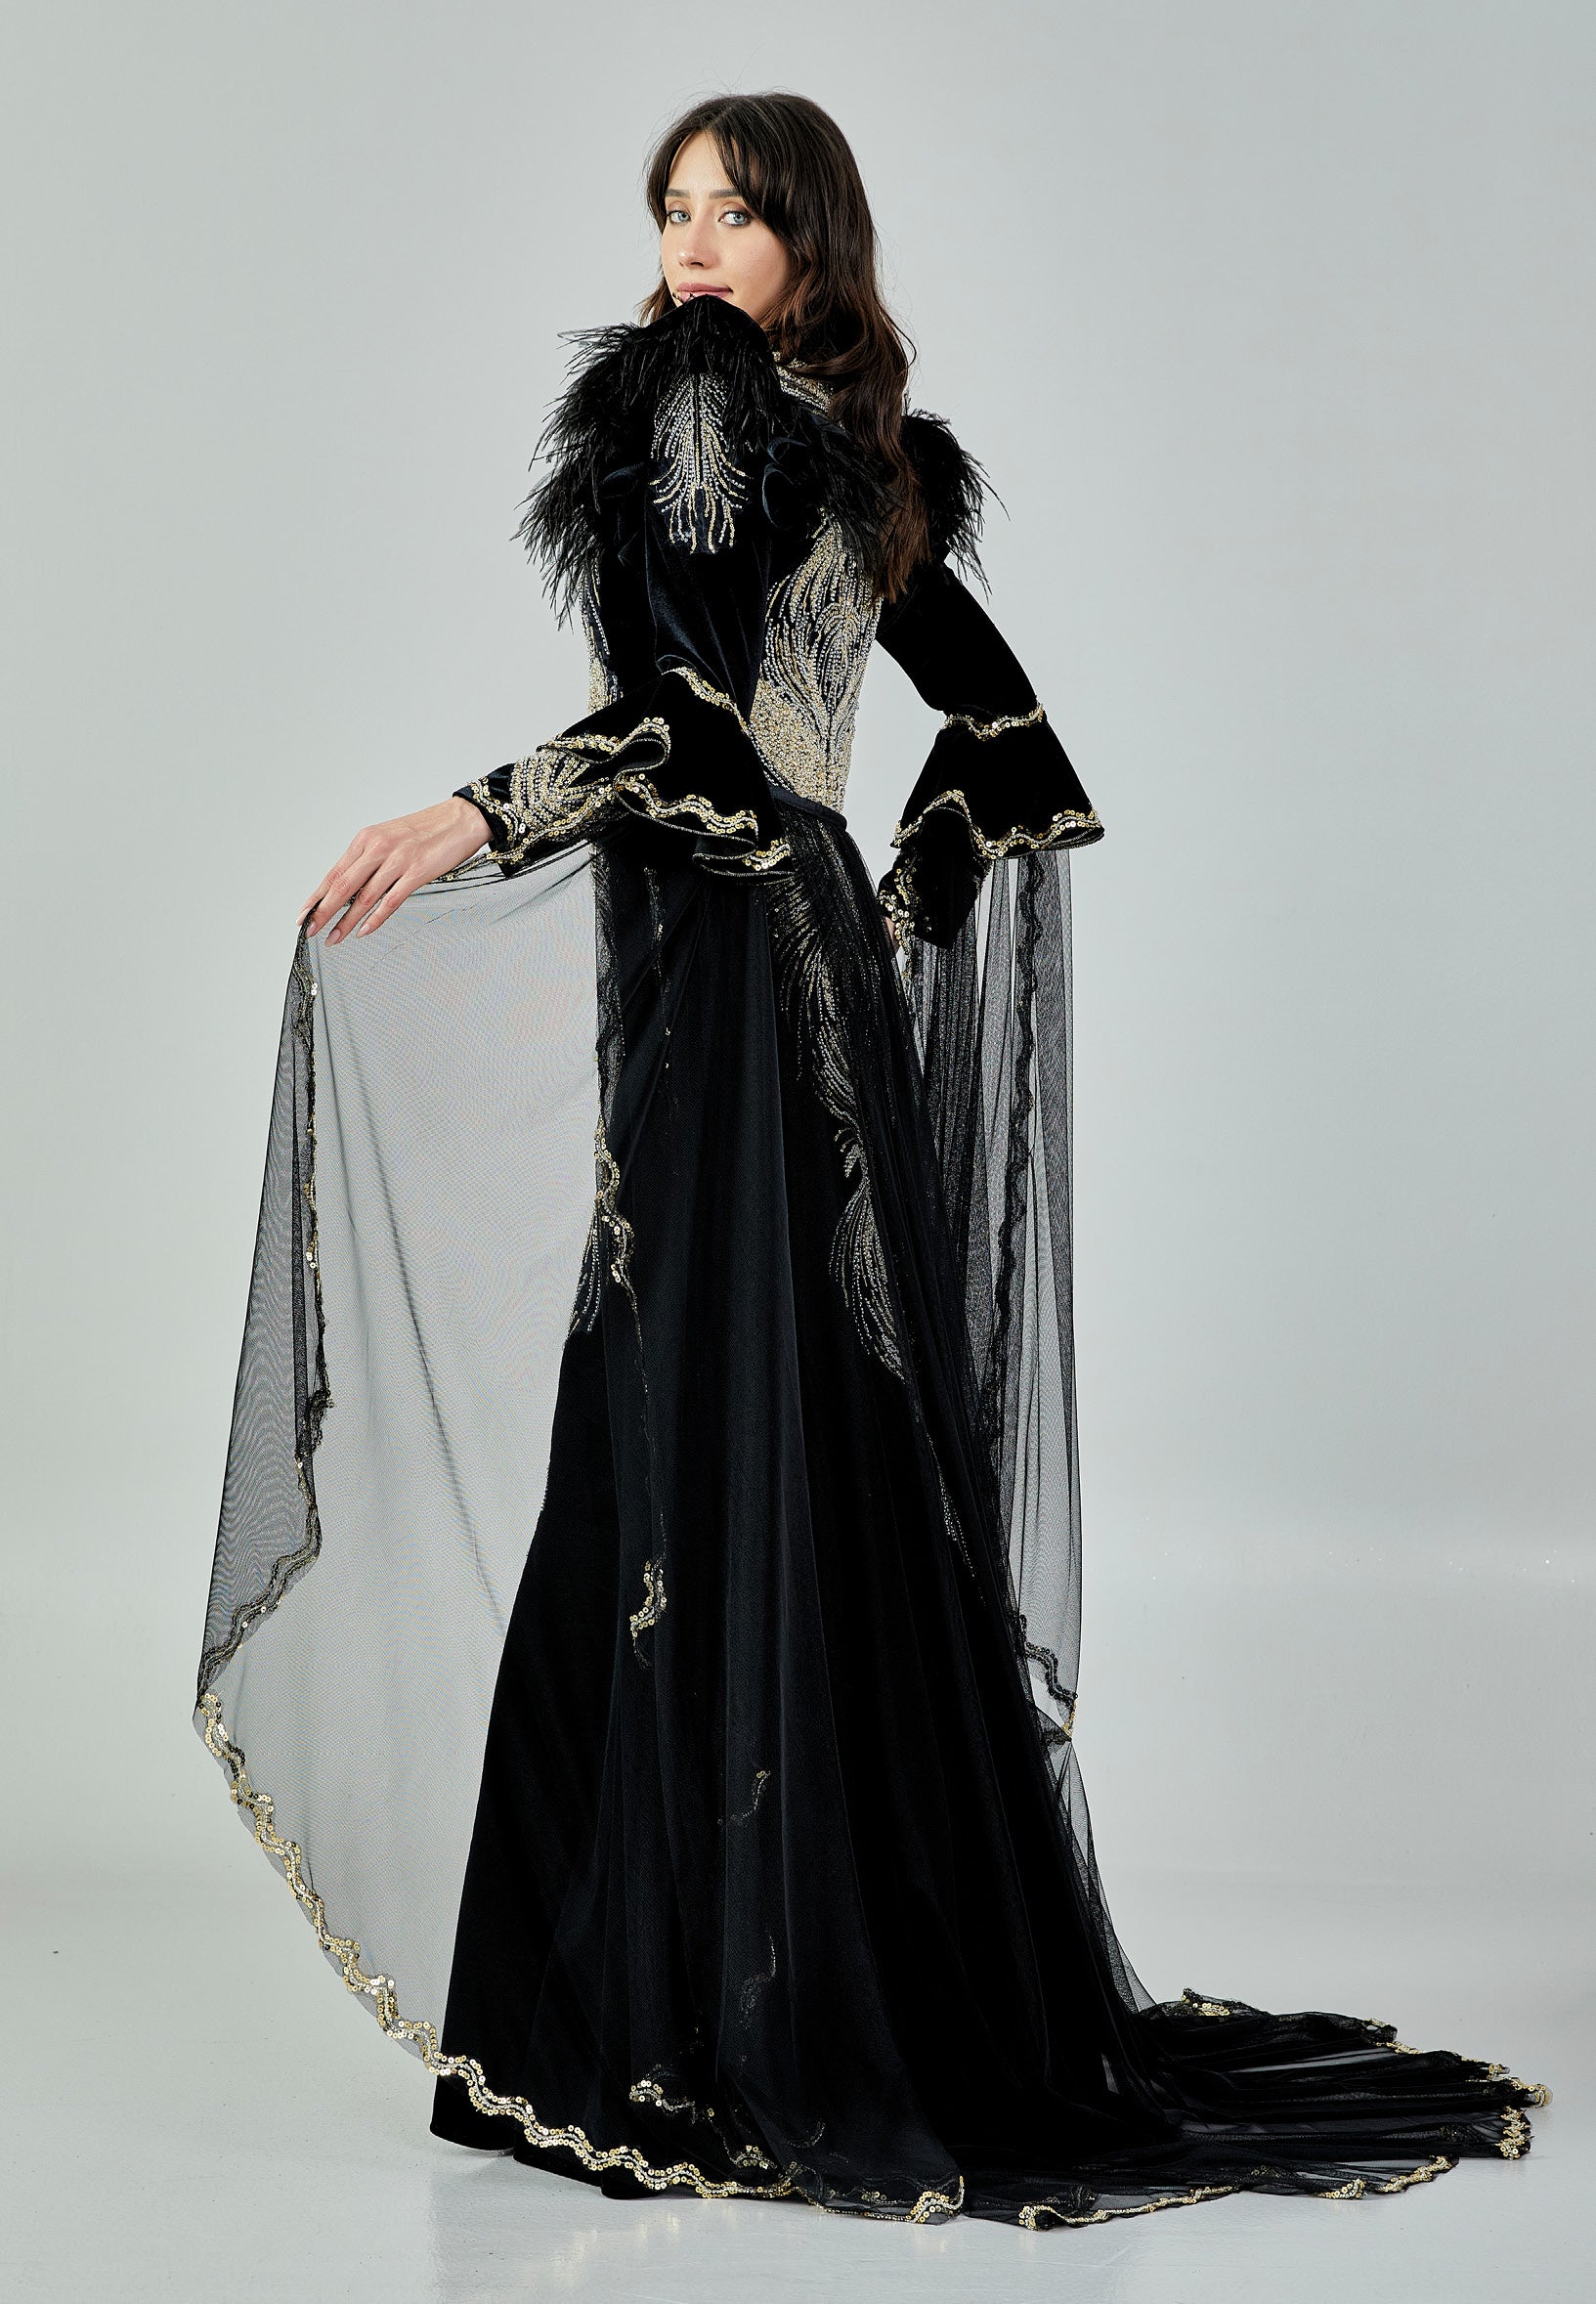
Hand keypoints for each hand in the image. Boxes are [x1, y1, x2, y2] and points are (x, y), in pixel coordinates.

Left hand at [298, 795, 489, 942]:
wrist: (461, 819)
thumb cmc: (428, 831)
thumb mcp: (390, 839)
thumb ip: (371, 861)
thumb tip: (352, 888)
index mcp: (366, 839)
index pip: (335, 872)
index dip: (317, 896)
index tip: (304, 913)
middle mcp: (377, 848)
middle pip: (343, 886)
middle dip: (324, 912)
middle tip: (311, 930)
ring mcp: (397, 860)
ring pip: (363, 897)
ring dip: (346, 921)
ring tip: (334, 937)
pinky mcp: (416, 873)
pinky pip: (390, 901)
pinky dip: (375, 919)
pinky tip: (364, 931)